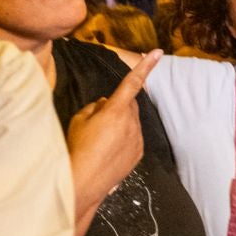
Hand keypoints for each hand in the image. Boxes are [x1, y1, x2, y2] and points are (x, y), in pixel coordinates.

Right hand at [66, 50, 160, 211]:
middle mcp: (131, 123)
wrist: (84, 182)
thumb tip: (104, 105)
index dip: (146, 65)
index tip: (158, 52)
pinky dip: (124, 139)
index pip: (133, 82)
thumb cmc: (78, 148)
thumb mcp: (79, 120)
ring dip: (120, 125)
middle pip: (130, 105)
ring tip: (101, 141)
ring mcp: (137, 139)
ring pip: (132, 122)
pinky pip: (134, 138)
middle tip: (99, 121)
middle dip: (118, 107)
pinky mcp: (138, 153)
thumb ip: (94, 107)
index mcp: (116, 110)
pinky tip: (108, 151)